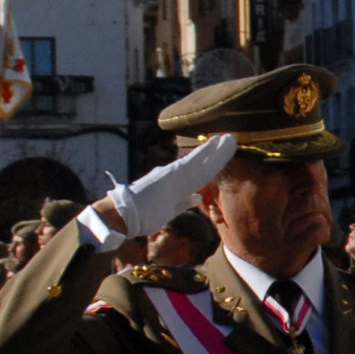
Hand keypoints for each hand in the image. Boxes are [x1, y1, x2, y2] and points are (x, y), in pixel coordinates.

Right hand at [101, 133, 235, 236]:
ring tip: (230, 138)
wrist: (122, 214)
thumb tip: (198, 197)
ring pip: (203, 162)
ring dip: (218, 151)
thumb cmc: (140, 215)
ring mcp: (174, 174)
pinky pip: (195, 163)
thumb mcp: (167, 210)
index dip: (212, 164)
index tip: (222, 155)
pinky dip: (207, 153)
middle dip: (218, 154)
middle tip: (231, 139)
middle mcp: (174, 175)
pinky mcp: (173, 174)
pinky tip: (216, 143)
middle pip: (203, 165)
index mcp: (174, 184)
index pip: (198, 174)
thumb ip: (183, 203)